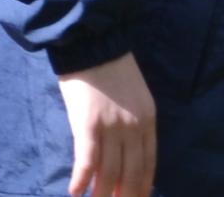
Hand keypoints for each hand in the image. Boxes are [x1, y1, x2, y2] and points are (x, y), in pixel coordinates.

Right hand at [57, 53, 155, 196]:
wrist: (94, 42)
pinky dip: (81, 180)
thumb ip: (135, 124)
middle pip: (131, 174)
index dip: (141, 189)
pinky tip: (74, 191)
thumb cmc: (112, 68)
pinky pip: (87, 161)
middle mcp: (133, 126)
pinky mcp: (88, 124)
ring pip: (109, 173)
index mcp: (148, 118)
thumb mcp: (136, 96)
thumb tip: (127, 156)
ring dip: (101, 195)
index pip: (149, 164)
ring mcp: (111, 126)